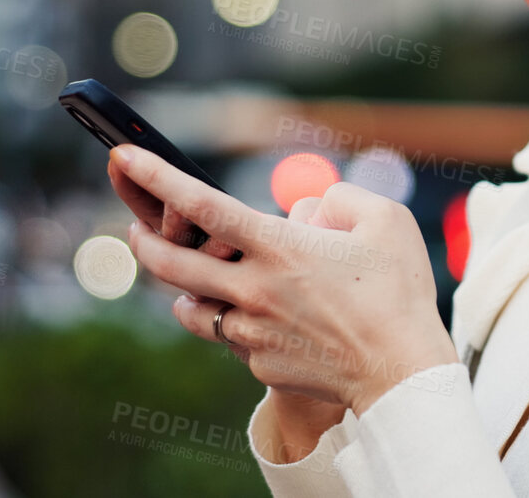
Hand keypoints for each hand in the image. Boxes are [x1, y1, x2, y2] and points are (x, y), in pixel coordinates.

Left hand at [114, 143, 459, 413]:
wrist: (402, 374)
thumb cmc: (399, 293)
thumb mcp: (385, 220)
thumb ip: (337, 199)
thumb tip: (303, 212)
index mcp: (277, 247)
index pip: (200, 205)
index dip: (157, 176)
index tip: (125, 155)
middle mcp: (253, 290)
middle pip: (171, 264)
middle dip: (144, 241)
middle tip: (135, 229)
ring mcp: (251, 332)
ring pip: (192, 309)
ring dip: (184, 291)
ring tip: (195, 282)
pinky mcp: (259, 364)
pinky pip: (230, 338)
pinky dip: (232, 323)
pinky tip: (253, 318)